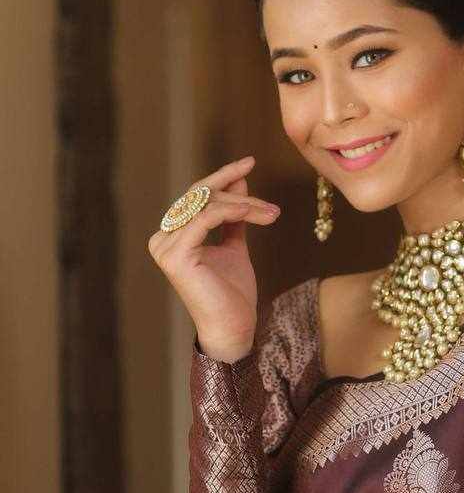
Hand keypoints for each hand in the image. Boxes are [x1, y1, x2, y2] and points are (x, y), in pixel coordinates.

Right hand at [146, 156, 281, 362]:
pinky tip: (255, 213)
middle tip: (269, 203)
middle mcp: (163, 238)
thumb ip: (233, 216)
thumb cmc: (234, 295)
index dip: (223, 177)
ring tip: (271, 214)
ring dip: (243, 204)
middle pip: (201, 197)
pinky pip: (206, 219)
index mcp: (173, 235)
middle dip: (237, 191)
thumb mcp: (235, 247)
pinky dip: (232, 211)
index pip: (197, 196)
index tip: (249, 163)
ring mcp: (165, 246)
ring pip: (206, 205)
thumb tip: (239, 181)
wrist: (234, 329)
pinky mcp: (175, 255)